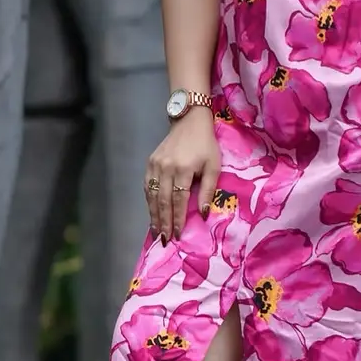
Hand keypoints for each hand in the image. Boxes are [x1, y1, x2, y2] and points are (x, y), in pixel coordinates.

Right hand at [144, 107, 219, 240]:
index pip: (178, 199)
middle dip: (163, 222)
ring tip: (156, 231)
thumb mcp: (214, 165)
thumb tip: (203, 213)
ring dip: (153, 215)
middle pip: (162, 200)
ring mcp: (155, 164)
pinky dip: (149, 201)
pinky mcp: (150, 162)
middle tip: (164, 240)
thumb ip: (208, 190)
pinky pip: (147, 186)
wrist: (189, 121)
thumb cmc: (206, 145)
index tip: (178, 235)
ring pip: (152, 195)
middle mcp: (166, 167)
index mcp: (183, 168)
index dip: (178, 219)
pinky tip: (152, 212)